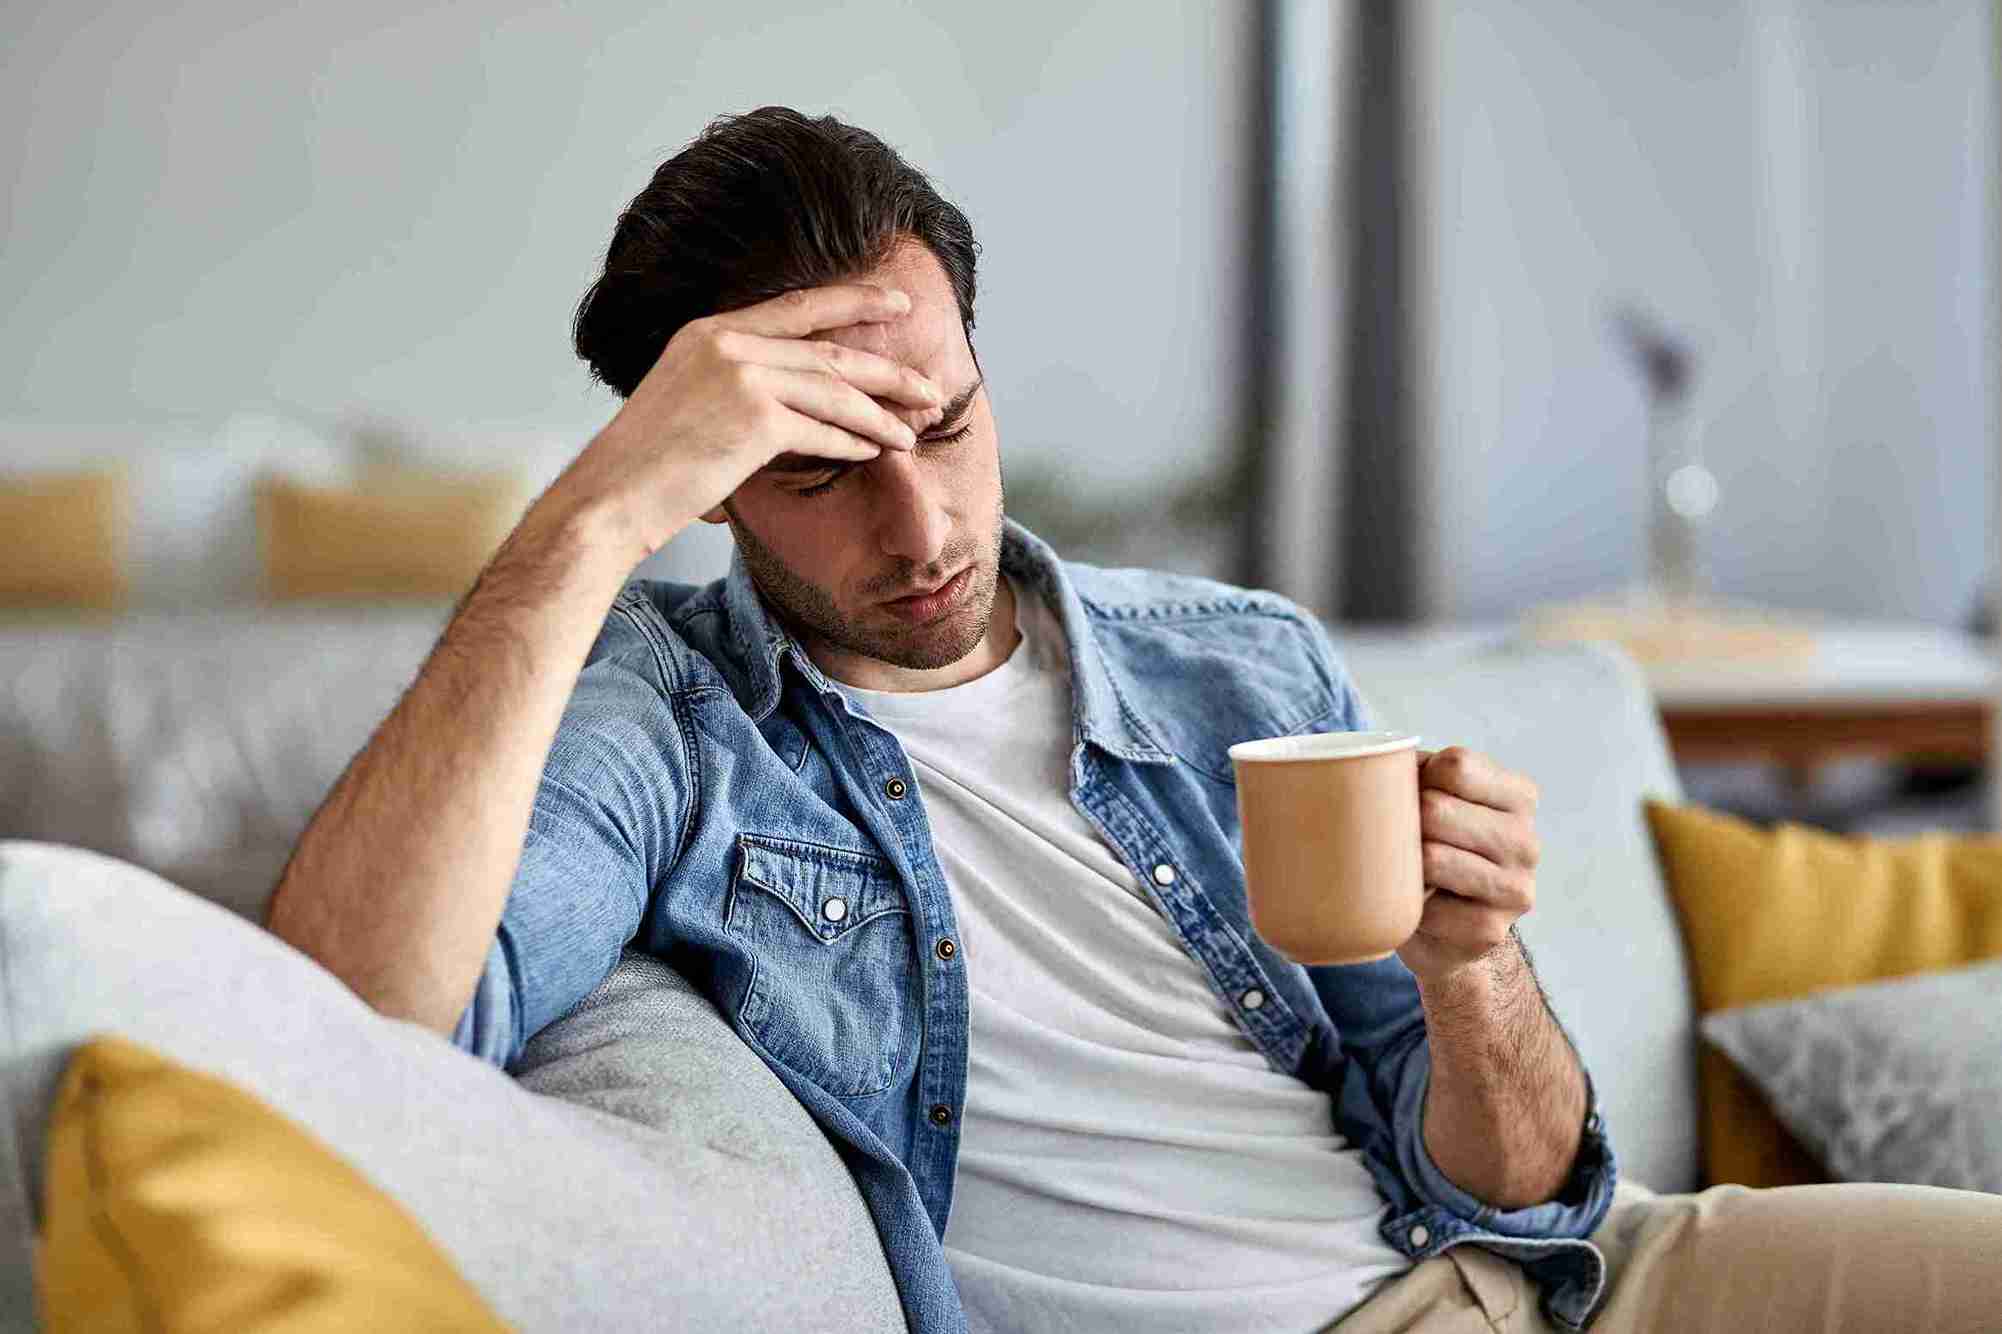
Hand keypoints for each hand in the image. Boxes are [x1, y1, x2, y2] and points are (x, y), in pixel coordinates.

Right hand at [539, 283, 948, 565]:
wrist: (608, 499)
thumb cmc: (644, 467)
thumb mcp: (685, 399)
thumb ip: (735, 384)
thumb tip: (790, 402)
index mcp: (708, 331)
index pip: (798, 307)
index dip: (854, 301)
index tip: (896, 300)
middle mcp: (726, 343)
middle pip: (830, 351)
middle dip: (888, 370)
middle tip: (929, 385)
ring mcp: (741, 376)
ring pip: (835, 391)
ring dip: (881, 415)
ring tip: (913, 431)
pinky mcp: (754, 418)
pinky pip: (822, 430)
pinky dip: (854, 442)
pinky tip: (876, 451)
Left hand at [1396, 746, 1541, 985]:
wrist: (1450, 931)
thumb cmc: (1435, 846)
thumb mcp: (1434, 796)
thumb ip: (1415, 770)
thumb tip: (1376, 764)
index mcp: (1520, 797)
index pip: (1456, 765)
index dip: (1416, 777)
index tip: (1410, 796)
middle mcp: (1526, 841)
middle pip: (1436, 809)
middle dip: (1402, 822)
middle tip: (1399, 839)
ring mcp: (1515, 888)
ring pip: (1432, 857)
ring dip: (1402, 864)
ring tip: (1405, 869)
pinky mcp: (1491, 929)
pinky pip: (1424, 907)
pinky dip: (1407, 906)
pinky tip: (1416, 904)